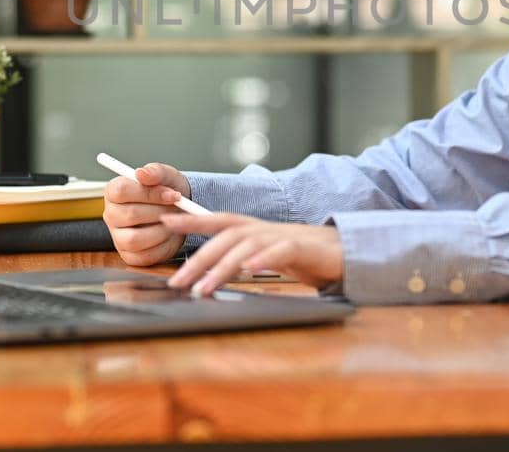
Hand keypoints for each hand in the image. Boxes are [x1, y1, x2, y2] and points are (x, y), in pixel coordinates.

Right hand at [103, 161, 193, 266]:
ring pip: (134, 239)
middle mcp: (111, 215)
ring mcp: (118, 237)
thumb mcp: (166, 176)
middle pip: (130, 215)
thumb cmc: (167, 191)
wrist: (180, 212)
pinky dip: (163, 245)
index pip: (121, 191)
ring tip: (174, 221)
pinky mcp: (130, 256)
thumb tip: (141, 173)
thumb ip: (155, 172)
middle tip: (177, 207)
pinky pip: (145, 255)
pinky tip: (170, 234)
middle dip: (160, 211)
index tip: (172, 194)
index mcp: (114, 191)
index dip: (149, 193)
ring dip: (162, 230)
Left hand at [161, 213, 343, 295]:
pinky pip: (279, 251)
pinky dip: (263, 259)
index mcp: (253, 229)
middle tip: (177, 283)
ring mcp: (282, 236)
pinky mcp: (302, 247)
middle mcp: (263, 229)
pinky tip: (249, 271)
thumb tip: (207, 276)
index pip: (217, 221)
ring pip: (245, 246)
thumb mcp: (265, 255)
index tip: (165, 221)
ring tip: (204, 288)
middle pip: (225, 238)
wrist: (343, 250)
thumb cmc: (302, 254)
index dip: (192, 220)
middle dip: (198, 260)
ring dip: (222, 267)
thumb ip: (240, 259)